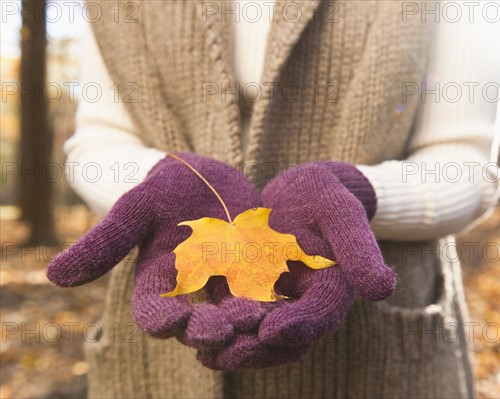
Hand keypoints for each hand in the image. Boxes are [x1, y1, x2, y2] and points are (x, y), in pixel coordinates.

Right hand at [47, 152, 264, 347]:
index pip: (154, 312)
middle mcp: (193, 292)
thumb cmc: (163, 190)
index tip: (170, 322)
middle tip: (222, 329)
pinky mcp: (257, 273)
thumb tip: (54, 276)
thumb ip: (105, 242)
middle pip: (198, 323)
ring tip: (255, 317)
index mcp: (158, 282)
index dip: (160, 319)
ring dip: (245, 322)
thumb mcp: (135, 209)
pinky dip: (273, 302)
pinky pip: (267, 294)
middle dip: (208, 329)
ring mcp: (226, 285)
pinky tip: (285, 301)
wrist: (206, 177)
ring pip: (235, 315)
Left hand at [196, 161, 394, 368]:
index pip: (321, 314)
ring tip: (205, 353)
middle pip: (288, 338)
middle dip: (258, 350)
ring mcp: (278, 301)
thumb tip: (384, 289)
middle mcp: (305, 302)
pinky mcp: (252, 293)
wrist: (299, 189)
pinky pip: (237, 319)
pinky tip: (192, 330)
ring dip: (235, 348)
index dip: (300, 326)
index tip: (271, 330)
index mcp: (333, 286)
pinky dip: (220, 329)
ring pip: (259, 336)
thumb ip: (358, 248)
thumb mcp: (340, 211)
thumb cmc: (323, 195)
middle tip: (225, 354)